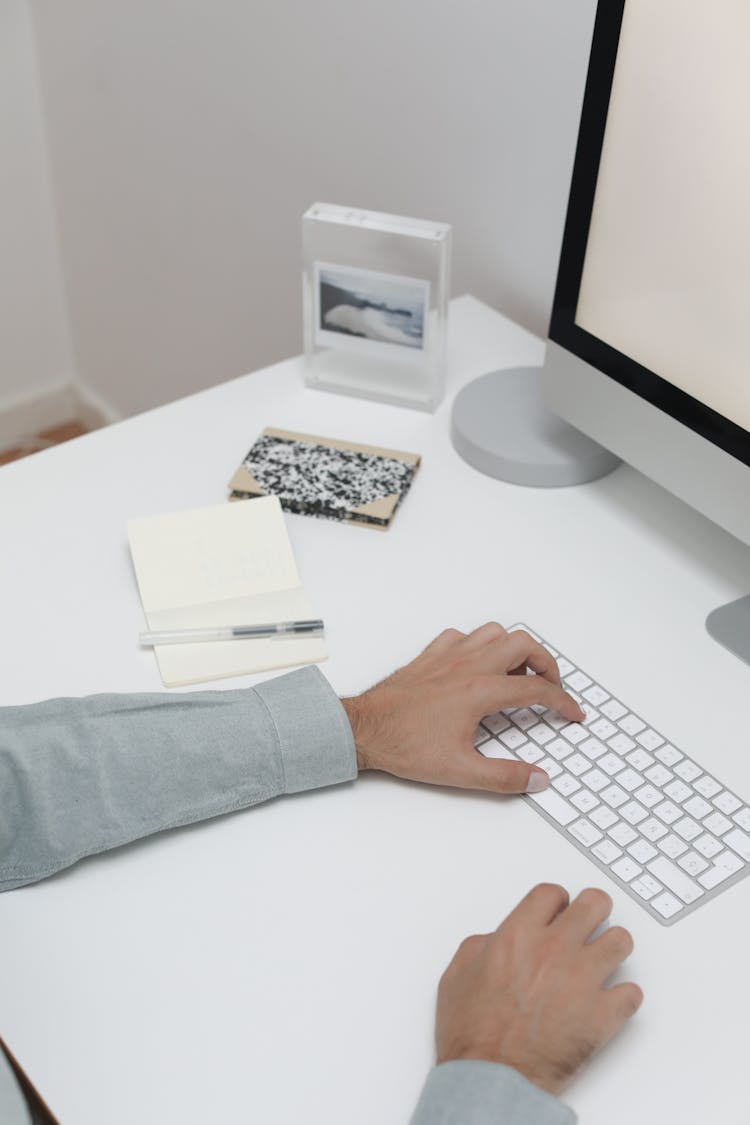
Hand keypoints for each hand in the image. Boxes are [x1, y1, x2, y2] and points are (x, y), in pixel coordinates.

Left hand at [341, 622, 583, 794]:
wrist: (364, 729)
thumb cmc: (404, 744)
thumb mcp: (460, 772)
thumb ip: (504, 777)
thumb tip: (537, 778)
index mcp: (480, 691)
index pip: (537, 690)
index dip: (563, 702)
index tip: (572, 713)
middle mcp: (467, 665)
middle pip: (523, 645)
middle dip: (547, 664)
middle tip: (551, 687)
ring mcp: (448, 656)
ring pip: (494, 633)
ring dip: (515, 650)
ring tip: (518, 676)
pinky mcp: (430, 656)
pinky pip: (463, 636)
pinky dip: (479, 645)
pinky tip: (478, 666)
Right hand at [435, 884, 642, 1094]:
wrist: (490, 1078)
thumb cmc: (471, 1034)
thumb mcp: (458, 974)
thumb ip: (483, 945)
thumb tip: (498, 940)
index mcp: (519, 935)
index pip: (553, 893)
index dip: (557, 900)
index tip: (558, 910)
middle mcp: (555, 949)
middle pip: (595, 903)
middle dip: (594, 909)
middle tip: (590, 921)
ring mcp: (583, 980)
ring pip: (621, 941)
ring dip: (612, 948)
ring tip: (603, 959)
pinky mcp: (602, 1015)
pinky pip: (632, 993)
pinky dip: (623, 997)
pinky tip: (609, 1001)